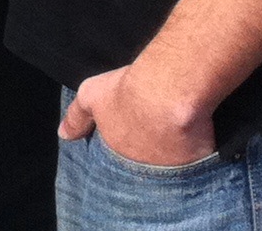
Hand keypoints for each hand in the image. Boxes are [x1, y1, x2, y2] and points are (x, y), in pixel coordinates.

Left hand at [60, 65, 213, 166]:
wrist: (168, 94)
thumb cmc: (127, 91)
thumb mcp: (91, 95)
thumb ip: (77, 116)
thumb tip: (63, 135)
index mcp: (118, 153)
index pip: (117, 157)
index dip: (122, 147)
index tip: (129, 136)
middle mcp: (143, 168)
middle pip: (143, 165)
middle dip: (145, 155)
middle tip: (152, 137)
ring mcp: (171, 170)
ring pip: (170, 167)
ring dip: (171, 157)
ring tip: (174, 136)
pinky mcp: (198, 166)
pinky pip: (198, 165)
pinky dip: (197, 157)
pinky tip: (198, 141)